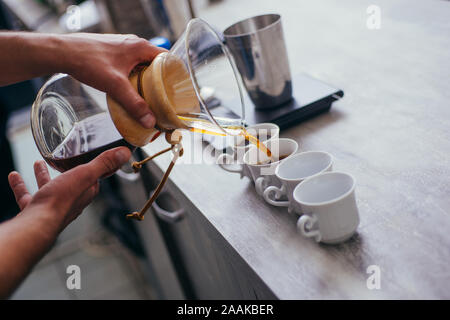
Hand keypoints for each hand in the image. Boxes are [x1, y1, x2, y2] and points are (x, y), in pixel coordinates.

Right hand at [7, 147, 130, 230]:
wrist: (37, 224)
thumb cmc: (62, 201)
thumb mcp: (85, 175)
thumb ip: (103, 163)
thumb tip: (124, 152)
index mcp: (85, 192)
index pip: (95, 179)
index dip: (96, 169)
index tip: (94, 159)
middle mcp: (71, 201)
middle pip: (71, 183)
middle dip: (68, 171)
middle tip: (64, 160)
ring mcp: (51, 207)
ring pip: (48, 187)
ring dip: (43, 175)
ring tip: (38, 162)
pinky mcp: (34, 210)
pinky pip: (27, 195)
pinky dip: (21, 185)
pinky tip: (14, 176)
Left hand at [61, 33, 166, 128]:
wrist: (63, 52)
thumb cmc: (88, 61)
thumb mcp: (115, 86)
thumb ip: (134, 104)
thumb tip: (150, 122)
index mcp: (140, 47)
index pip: (168, 58)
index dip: (175, 74)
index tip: (178, 91)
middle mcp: (134, 44)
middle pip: (157, 63)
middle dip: (162, 80)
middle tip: (165, 98)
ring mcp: (123, 47)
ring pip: (143, 65)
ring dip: (147, 79)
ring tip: (150, 97)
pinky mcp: (114, 53)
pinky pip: (132, 65)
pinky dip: (135, 76)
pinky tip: (130, 89)